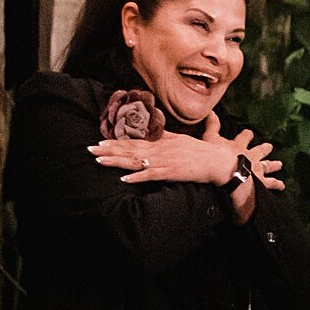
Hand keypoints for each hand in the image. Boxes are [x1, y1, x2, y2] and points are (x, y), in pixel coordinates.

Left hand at [88, 110, 283, 189]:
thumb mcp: (180, 139)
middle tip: (90, 148)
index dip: (115, 141)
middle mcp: (161, 148)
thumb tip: (149, 130)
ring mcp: (166, 160)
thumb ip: (164, 135)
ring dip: (118, 161)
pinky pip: (152, 175)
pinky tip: (124, 178)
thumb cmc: (201, 151)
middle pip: (130, 149)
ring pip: (137, 160)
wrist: (220, 162)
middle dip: (109, 149)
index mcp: (162, 140)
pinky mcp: (172, 172)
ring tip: (100, 160)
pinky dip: (138, 177)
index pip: (134, 140)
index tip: (99, 140)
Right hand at [208, 111, 286, 192]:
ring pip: (268, 166)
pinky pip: (271, 183)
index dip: (247, 135)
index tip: (250, 133)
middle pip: (260, 151)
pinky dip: (277, 184)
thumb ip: (212, 126)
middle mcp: (250, 156)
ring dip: (274, 165)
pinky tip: (282, 186)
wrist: (224, 170)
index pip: (244, 137)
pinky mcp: (260, 182)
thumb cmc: (215, 154)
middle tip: (270, 146)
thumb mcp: (210, 137)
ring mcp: (257, 169)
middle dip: (265, 149)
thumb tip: (212, 113)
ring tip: (280, 165)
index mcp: (239, 146)